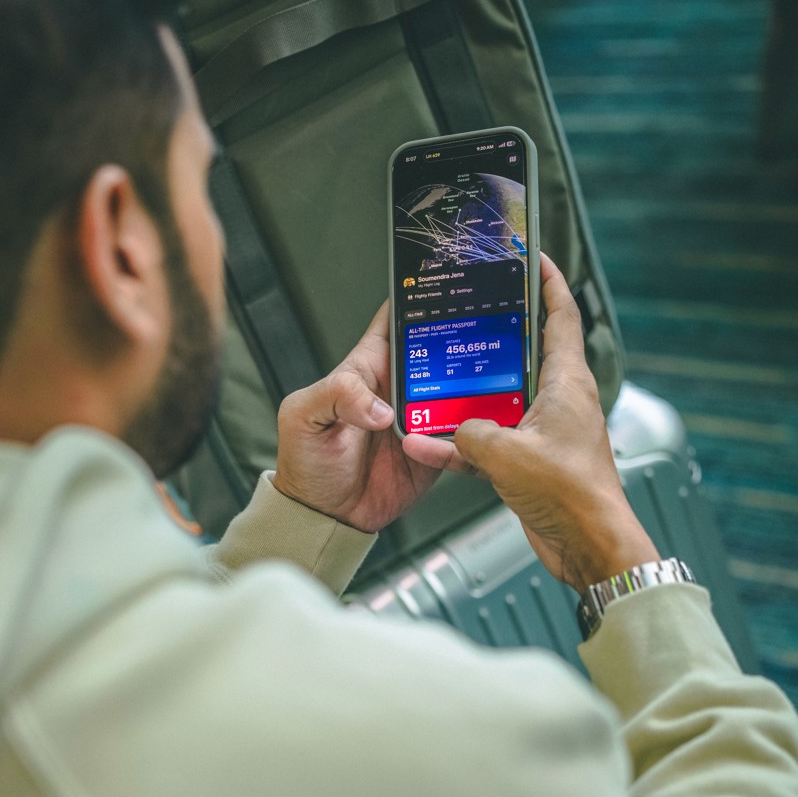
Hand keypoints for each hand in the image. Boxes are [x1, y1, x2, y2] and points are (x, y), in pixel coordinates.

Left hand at [273, 302, 467, 533]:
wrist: (325, 517)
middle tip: (484, 328)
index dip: (416, 296)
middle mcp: (397, 388)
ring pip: (457, 387)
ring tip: (494, 371)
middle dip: (461, 334)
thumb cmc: (306, 463)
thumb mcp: (303, 417)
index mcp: (366, 368)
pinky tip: (480, 421)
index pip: (395, 319)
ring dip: (473, 381)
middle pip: (438, 348)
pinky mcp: (434, 448)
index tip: (442, 280)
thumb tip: (380, 407)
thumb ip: (336, 396)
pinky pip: (461, 432)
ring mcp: (419, 417)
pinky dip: (473, 428)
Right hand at [452, 255, 656, 592]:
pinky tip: (435, 448)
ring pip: (501, 401)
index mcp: (568, 383)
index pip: (561, 314)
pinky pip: (492, 443)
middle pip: (526, 353)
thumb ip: (471, 432)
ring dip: (471, 398)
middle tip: (468, 317)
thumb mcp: (507, 454)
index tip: (529, 259)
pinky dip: (465, 444)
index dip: (546, 282)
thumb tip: (453, 430)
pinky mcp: (533, 463)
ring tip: (438, 385)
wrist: (590, 545)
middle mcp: (560, 402)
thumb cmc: (573, 495)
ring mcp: (546, 433)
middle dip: (496, 336)